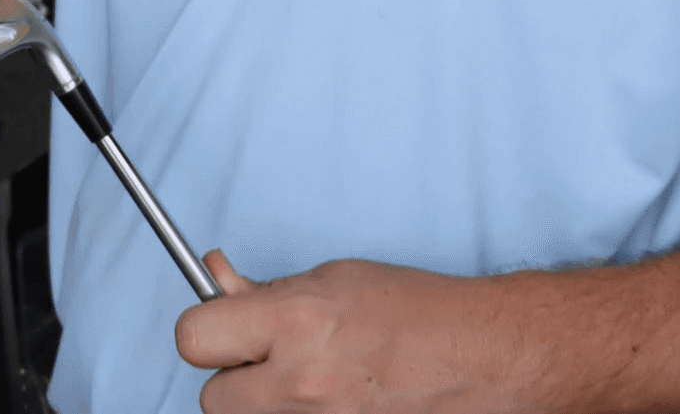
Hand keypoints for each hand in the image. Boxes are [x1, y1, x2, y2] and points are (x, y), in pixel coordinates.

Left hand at [176, 250, 528, 413]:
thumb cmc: (418, 310)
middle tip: (270, 363)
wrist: (486, 357)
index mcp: (296, 322)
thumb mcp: (334, 279)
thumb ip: (268, 292)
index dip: (206, 332)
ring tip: (317, 379)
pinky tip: (339, 398)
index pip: (193, 338)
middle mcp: (302, 381)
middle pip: (212, 399)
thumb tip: (215, 281)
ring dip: (269, 404)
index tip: (222, 330)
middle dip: (235, 379)